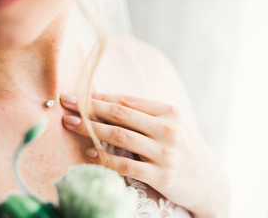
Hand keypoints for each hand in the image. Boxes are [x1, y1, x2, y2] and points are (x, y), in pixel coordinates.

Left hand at [60, 93, 229, 217]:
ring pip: (120, 136)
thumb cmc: (184, 149)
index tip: (78, 94)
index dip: (100, 97)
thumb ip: (145, 116)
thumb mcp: (172, 126)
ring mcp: (165, 152)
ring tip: (70, 123)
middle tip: (66, 102)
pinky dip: (104, 158)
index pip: (127, 100)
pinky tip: (89, 154)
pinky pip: (126, 165)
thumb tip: (108, 105)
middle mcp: (168, 128)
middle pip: (120, 114)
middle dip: (89, 107)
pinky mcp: (161, 176)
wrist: (210, 182)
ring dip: (91, 129)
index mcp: (169, 111)